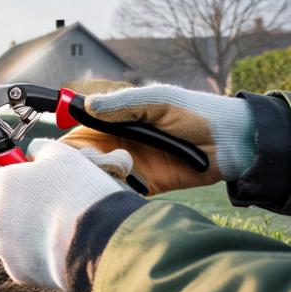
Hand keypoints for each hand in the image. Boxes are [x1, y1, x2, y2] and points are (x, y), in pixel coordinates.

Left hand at [0, 140, 130, 290]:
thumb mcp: (65, 155)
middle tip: (33, 209)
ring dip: (16, 235)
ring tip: (48, 232)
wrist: (99, 242)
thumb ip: (41, 149)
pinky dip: (30, 258)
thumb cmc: (83, 194)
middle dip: (5, 210)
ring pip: (1, 239)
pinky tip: (53, 251)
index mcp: (5, 184)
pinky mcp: (17, 272)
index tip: (13, 183)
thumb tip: (32, 153)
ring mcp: (5, 246)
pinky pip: (17, 261)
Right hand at [60, 84, 254, 194]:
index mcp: (118, 118)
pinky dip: (115, 191)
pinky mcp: (146, 186)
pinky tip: (124, 183)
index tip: (56, 143)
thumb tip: (87, 105)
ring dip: (99, 174)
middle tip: (93, 157)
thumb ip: (123, 104)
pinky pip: (120, 191)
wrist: (234, 143)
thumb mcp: (159, 100)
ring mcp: (131, 165)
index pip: (80, 126)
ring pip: (97, 175)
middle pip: (82, 155)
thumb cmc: (198, 112)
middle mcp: (119, 142)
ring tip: (119, 166)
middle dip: (79, 159)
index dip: (65, 134)